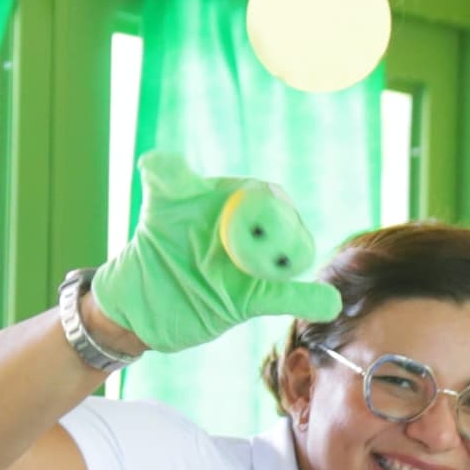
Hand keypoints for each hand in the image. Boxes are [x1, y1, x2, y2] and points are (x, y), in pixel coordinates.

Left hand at [86, 153, 339, 357]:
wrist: (141, 303)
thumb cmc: (152, 248)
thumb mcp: (159, 209)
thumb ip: (165, 180)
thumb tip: (158, 165)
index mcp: (235, 203)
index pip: (268, 196)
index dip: (268, 204)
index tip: (253, 213)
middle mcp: (252, 232)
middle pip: (286, 226)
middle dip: (279, 233)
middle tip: (251, 247)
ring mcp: (256, 266)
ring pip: (291, 258)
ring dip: (292, 260)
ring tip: (276, 268)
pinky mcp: (256, 299)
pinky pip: (286, 297)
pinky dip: (310, 300)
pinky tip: (328, 304)